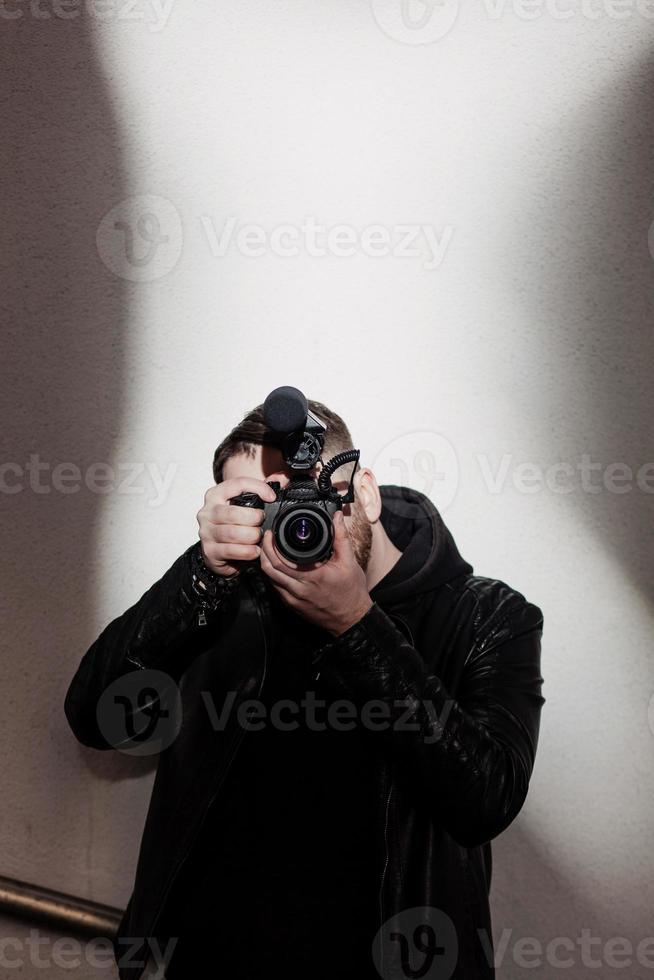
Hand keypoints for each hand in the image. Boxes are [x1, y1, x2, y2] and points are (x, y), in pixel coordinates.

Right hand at [196, 477, 276, 576]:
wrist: (219, 552)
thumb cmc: (234, 525)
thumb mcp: (245, 505)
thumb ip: (262, 490)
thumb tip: (282, 476)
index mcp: (215, 495)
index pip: (237, 484)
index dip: (258, 488)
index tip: (272, 497)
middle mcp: (207, 512)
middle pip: (234, 513)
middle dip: (254, 519)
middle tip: (262, 523)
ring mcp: (206, 532)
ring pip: (233, 533)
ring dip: (251, 537)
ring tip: (258, 538)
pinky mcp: (209, 551)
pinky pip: (231, 550)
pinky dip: (247, 551)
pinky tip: (254, 550)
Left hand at [259, 509, 372, 635]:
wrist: (351, 619)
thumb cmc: (351, 592)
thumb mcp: (349, 562)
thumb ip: (341, 537)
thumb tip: (337, 517)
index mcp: (313, 576)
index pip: (280, 560)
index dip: (271, 545)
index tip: (271, 534)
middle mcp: (299, 589)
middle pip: (269, 569)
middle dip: (264, 551)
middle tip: (266, 539)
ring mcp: (293, 599)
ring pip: (269, 579)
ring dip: (265, 563)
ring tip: (269, 550)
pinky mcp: (291, 605)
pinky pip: (275, 588)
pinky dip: (272, 575)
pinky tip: (276, 566)